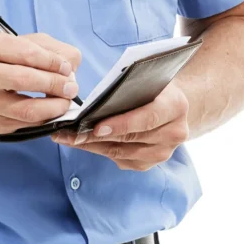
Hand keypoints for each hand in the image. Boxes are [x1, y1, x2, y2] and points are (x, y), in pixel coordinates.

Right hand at [0, 32, 81, 133]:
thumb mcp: (19, 44)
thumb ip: (48, 48)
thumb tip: (70, 65)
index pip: (27, 53)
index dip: (53, 62)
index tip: (67, 68)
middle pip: (25, 79)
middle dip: (55, 84)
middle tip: (71, 88)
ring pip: (26, 108)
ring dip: (54, 107)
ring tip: (65, 102)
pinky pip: (26, 124)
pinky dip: (45, 118)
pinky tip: (52, 112)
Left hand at [52, 82, 189, 170]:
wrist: (171, 107)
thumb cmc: (151, 88)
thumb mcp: (146, 80)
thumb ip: (129, 89)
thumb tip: (96, 103)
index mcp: (176, 107)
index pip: (147, 118)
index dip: (122, 124)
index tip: (97, 127)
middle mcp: (175, 133)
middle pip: (131, 138)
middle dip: (97, 136)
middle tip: (69, 133)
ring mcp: (163, 152)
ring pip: (121, 152)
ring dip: (91, 145)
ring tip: (66, 137)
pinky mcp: (149, 163)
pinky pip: (119, 159)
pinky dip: (98, 150)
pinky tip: (79, 142)